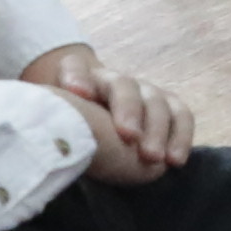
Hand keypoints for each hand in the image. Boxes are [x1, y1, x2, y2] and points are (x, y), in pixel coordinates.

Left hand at [25, 42, 199, 181]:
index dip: (79, 78)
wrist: (93, 113)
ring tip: (152, 158)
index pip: (75, 68)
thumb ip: (48, 116)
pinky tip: (175, 161)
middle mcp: (115, 80)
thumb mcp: (52, 115)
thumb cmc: (67, 121)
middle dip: (128, 110)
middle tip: (129, 138)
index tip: (79, 95)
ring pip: (157, 101)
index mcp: (80, 77)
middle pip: (123, 86)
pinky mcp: (166, 108)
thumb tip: (55, 120)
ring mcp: (144, 92)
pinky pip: (181, 115)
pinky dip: (181, 136)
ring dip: (157, 129)